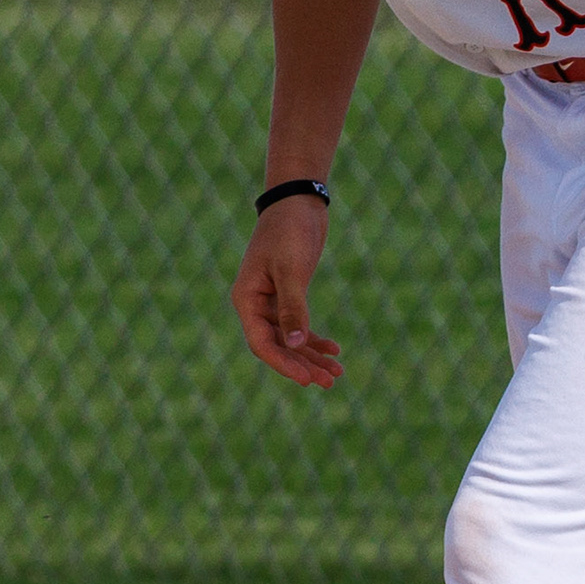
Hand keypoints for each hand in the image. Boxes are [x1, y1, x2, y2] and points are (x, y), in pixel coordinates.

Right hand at [233, 198, 344, 386]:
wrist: (298, 202)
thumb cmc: (290, 231)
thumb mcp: (292, 270)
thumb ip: (294, 308)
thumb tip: (297, 344)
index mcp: (246, 299)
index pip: (262, 344)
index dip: (284, 364)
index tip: (307, 380)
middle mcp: (255, 304)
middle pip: (278, 346)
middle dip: (303, 365)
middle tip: (331, 382)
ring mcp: (271, 301)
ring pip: (291, 339)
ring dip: (312, 356)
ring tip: (338, 373)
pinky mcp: (288, 295)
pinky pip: (300, 325)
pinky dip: (316, 338)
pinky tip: (335, 349)